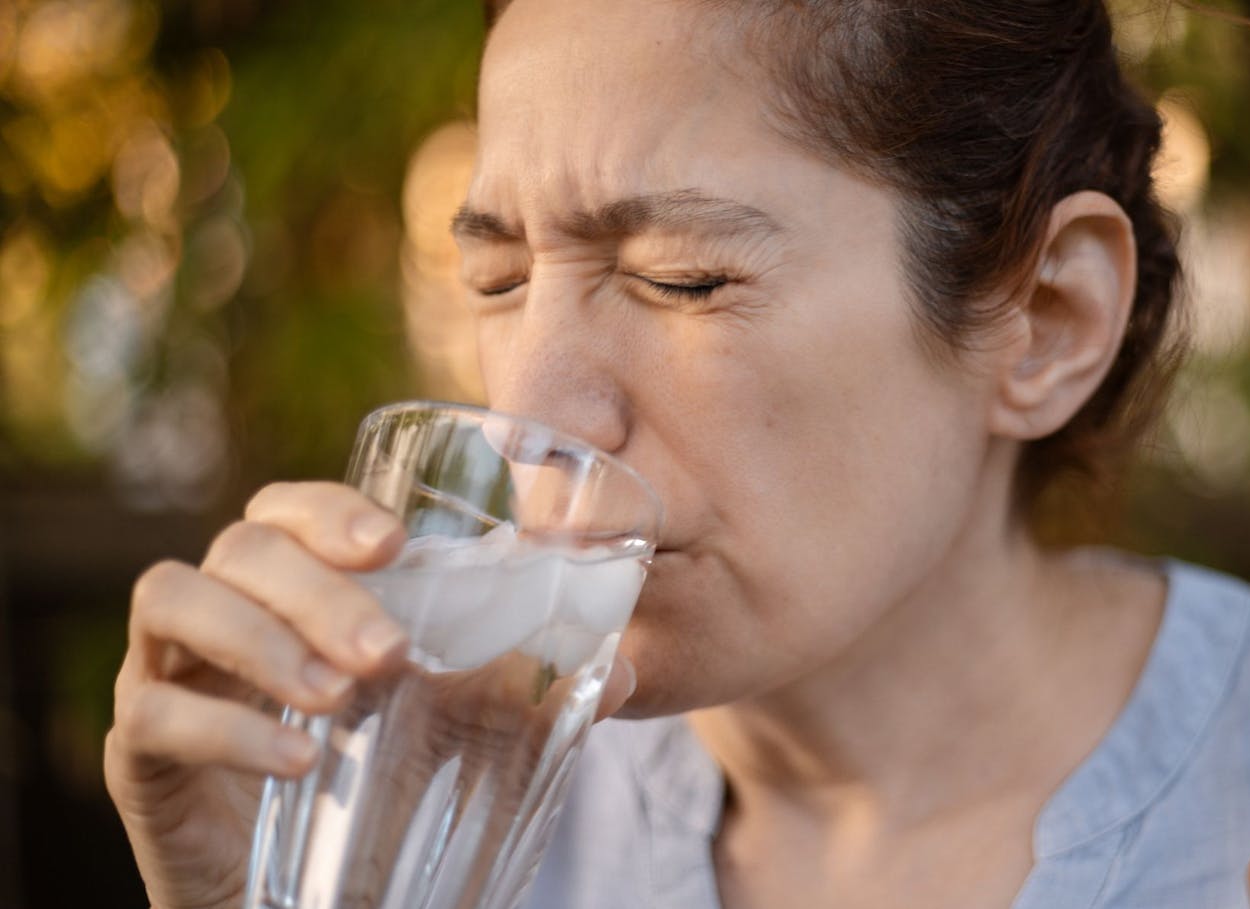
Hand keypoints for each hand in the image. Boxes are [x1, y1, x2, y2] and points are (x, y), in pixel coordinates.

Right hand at [104, 481, 639, 908]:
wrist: (296, 894)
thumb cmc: (373, 785)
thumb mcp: (455, 734)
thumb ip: (523, 696)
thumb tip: (627, 672)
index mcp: (289, 591)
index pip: (285, 508)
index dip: (330, 509)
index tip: (393, 544)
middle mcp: (221, 613)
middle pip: (240, 549)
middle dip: (318, 590)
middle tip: (390, 652)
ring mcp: (168, 673)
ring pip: (178, 602)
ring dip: (264, 641)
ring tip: (341, 697)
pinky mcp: (137, 753)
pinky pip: (153, 712)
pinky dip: (227, 729)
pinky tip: (298, 762)